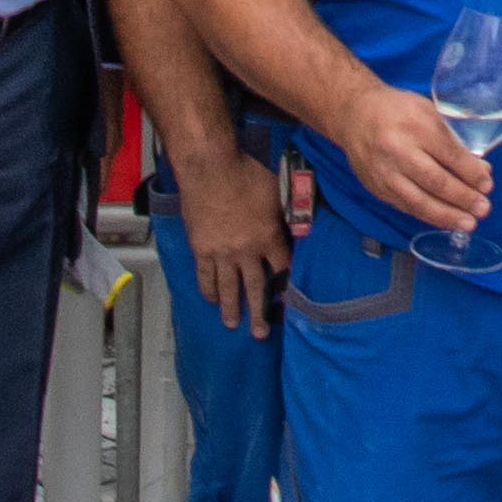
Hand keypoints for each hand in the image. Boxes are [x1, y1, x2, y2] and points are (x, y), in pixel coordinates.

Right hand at [166, 141, 290, 333]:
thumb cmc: (246, 173)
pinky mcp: (201, 249)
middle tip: (260, 334)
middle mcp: (247, 251)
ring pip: (228, 288)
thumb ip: (287, 212)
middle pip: (255, 287)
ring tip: (232, 324)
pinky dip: (208, 290)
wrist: (210, 168)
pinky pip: (205, 276)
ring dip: (231, 308)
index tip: (289, 301)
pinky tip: (211, 299)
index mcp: (269, 238)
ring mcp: (222, 253)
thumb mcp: (277, 191)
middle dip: (259, 312)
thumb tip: (300, 221)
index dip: (286, 285)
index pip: (283, 268)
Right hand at [341, 82, 496, 236]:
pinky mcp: (377, 188)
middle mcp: (398, 151)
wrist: (354, 114)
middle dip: (462, 198)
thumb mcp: (428, 111)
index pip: (449, 153)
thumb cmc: (397, 109)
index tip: (487, 184)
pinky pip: (406, 206)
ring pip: (419, 201)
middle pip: (435, 181)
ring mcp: (385, 172)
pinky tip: (445, 220)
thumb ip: (453, 139)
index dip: (471, 172)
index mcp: (416, 125)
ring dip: (446, 215)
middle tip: (483, 209)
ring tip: (468, 224)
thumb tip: (481, 169)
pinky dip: (427, 216)